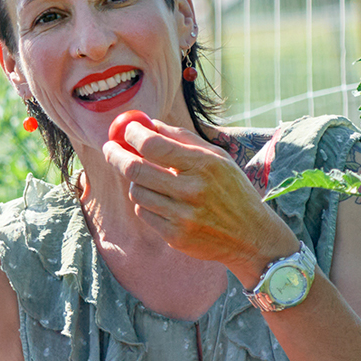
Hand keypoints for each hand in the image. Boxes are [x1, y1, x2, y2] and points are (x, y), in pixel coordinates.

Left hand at [102, 119, 296, 283]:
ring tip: (151, 180)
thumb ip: (182, 139)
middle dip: (116, 155)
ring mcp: (182, 216)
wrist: (250, 236)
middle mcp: (192, 190)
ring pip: (137, 192)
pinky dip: (146, 204)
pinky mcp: (175, 236)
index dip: (132, 134)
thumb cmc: (231, 190)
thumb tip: (148, 124)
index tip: (125, 130)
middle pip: (135, 169)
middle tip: (110, 148)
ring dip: (137, 182)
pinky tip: (163, 202)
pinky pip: (144, 214)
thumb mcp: (216, 158)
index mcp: (203, 165)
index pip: (153, 145)